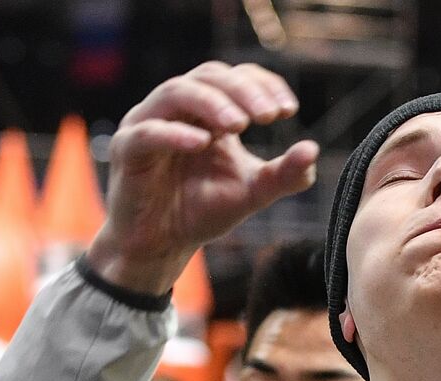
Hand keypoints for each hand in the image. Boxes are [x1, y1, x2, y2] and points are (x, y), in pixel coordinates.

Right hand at [87, 61, 318, 292]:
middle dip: (242, 91)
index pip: (236, 77)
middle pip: (209, 75)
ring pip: (177, 91)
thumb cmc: (202, 210)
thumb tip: (312, 150)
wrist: (162, 245)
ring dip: (211, 103)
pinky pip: (148, 132)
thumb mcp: (252, 193)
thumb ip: (283, 175)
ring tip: (239, 125)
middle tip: (268, 116)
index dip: (263, 85)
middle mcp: (178, 109)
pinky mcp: (128, 150)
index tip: (288, 110)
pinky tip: (201, 143)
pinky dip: (174, 133)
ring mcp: (149, 124)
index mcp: (208, 111)